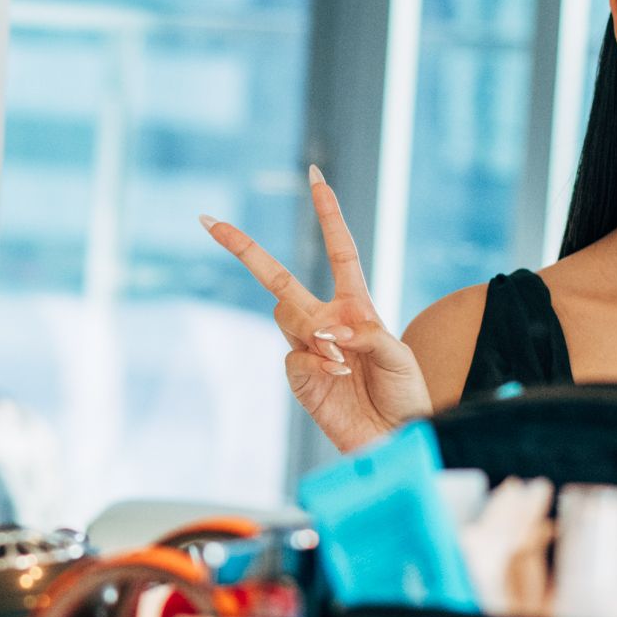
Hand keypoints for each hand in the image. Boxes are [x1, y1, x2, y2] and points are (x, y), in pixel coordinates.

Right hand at [202, 167, 431, 452]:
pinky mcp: (300, 380)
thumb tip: (332, 330)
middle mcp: (327, 323)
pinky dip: (318, 361)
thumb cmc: (406, 395)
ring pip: (286, 315)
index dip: (328, 214)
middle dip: (243, 249)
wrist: (397, 439)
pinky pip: (295, 356)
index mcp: (357, 307)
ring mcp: (309, 351)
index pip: (339, 251)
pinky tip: (339, 374)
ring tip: (344, 357)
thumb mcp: (399, 356)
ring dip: (313, 329)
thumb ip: (368, 335)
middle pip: (278, 279)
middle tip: (210, 222)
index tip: (315, 177)